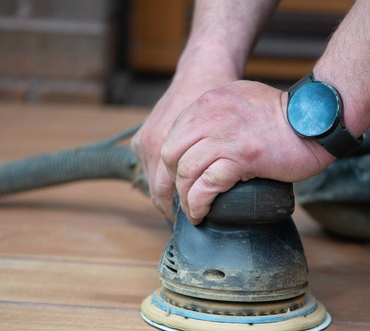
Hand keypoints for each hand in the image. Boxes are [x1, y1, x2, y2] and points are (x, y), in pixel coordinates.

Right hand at [131, 73, 234, 219]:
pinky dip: (163, 178)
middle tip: (194, 218)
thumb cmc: (219, 105)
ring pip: (152, 182)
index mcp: (166, 147)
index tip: (198, 220)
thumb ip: (224, 161)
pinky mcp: (140, 138)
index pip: (167, 195)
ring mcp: (144, 141)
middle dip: (175, 207)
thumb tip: (228, 192)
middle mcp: (150, 144)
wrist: (202, 70)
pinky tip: (180, 183)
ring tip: (189, 203)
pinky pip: (149, 168)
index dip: (184, 209)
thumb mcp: (226, 134)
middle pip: (158, 192)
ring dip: (168, 194)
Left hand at [160, 80, 334, 223]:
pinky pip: (206, 186)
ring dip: (185, 198)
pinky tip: (202, 213)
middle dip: (171, 182)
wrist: (317, 120)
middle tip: (181, 199)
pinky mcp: (241, 157)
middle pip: (171, 154)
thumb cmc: (287, 117)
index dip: (172, 163)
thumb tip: (208, 142)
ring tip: (193, 212)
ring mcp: (225, 136)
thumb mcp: (244, 101)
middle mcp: (211, 115)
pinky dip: (199, 203)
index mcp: (210, 101)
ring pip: (185, 172)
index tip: (178, 181)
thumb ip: (221, 114)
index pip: (174, 134)